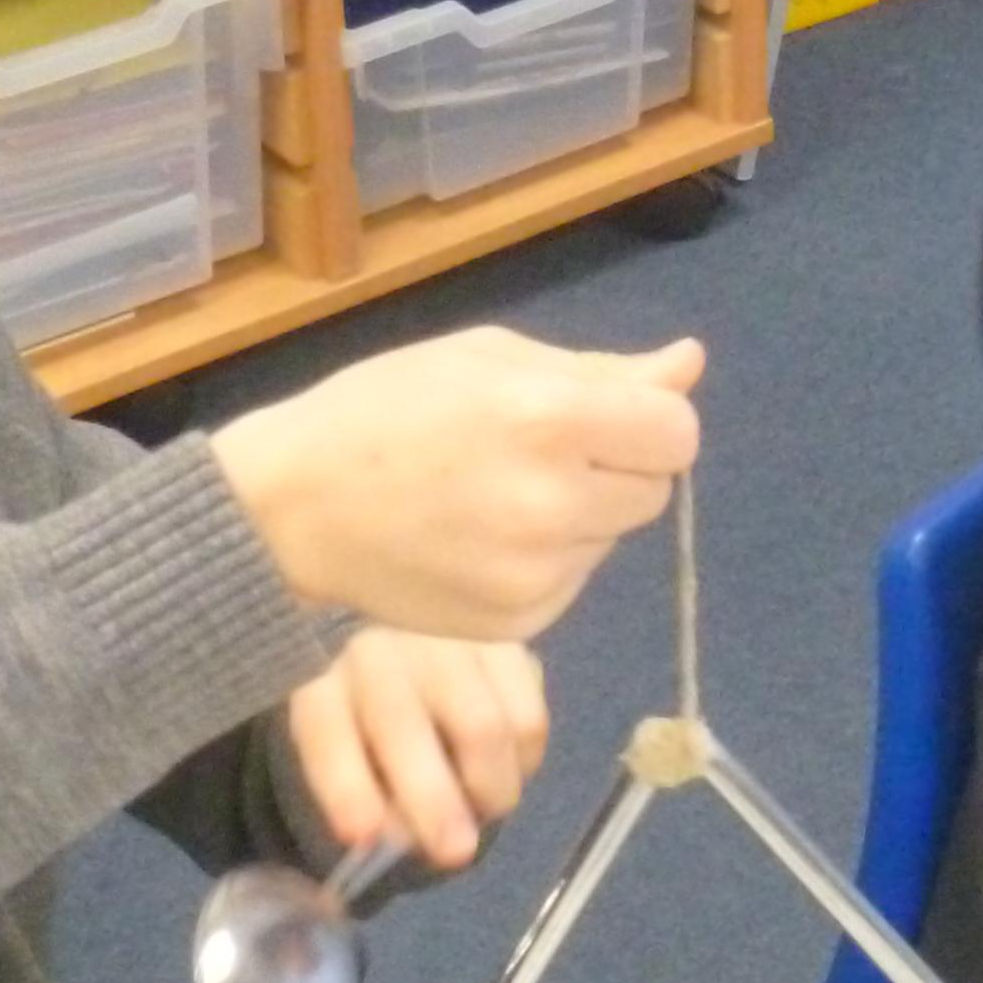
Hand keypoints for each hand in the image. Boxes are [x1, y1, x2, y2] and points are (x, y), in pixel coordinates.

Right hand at [209, 328, 703, 639]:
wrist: (291, 509)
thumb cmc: (384, 410)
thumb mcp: (488, 358)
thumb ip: (600, 370)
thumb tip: (691, 364)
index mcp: (550, 419)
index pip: (676, 433)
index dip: (649, 422)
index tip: (604, 419)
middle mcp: (554, 504)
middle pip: (654, 492)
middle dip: (615, 469)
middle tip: (535, 456)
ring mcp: (538, 574)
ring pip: (611, 538)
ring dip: (578, 516)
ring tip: (494, 497)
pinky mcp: (519, 624)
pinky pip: (572, 582)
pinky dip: (545, 561)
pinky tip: (481, 541)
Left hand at [287, 630, 549, 868]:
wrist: (409, 645)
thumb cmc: (369, 718)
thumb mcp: (346, 754)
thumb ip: (362, 797)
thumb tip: (402, 836)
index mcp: (320, 682)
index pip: (325, 732)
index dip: (345, 787)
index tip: (362, 835)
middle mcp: (376, 649)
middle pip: (406, 725)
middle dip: (432, 800)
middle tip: (455, 852)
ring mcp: (442, 638)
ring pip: (483, 727)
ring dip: (490, 789)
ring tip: (484, 807)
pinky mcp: (503, 643)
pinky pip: (527, 718)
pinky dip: (523, 761)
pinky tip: (506, 766)